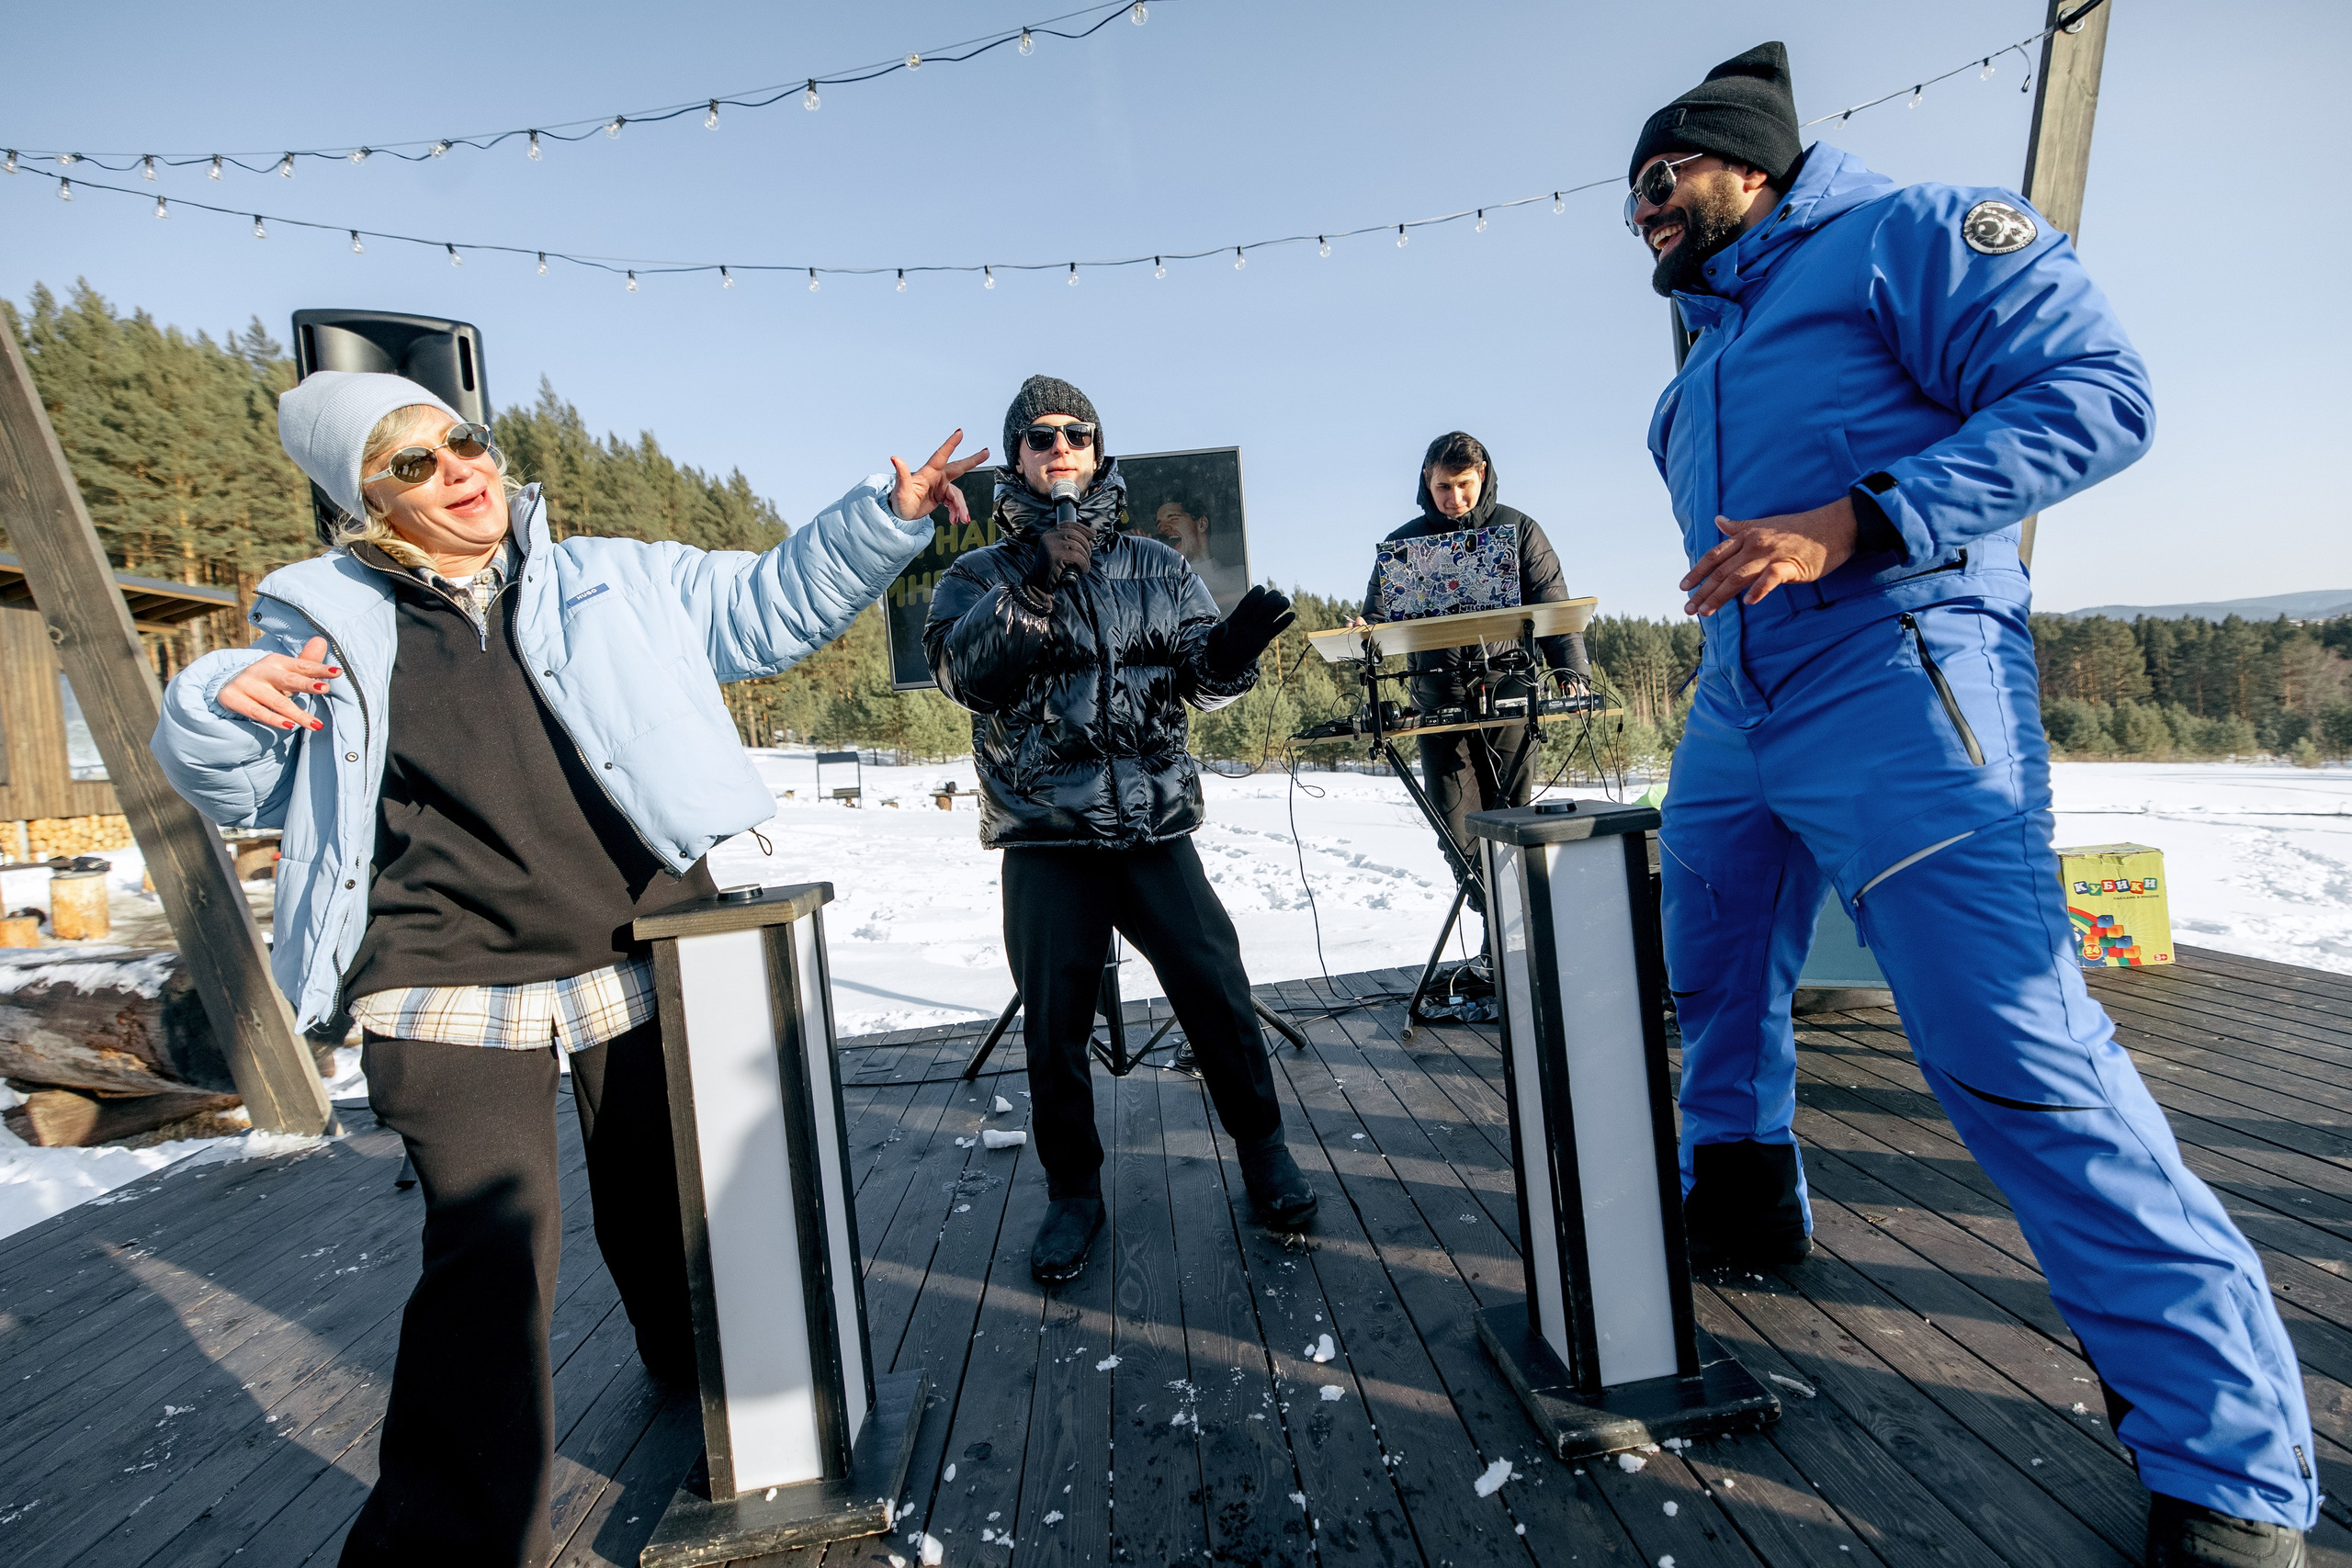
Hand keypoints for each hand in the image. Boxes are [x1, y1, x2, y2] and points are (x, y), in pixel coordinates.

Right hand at [217, 636, 338, 730]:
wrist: (228, 687)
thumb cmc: (267, 681)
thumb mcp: (286, 671)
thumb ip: (305, 662)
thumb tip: (322, 641)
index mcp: (277, 661)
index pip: (302, 666)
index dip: (319, 669)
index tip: (337, 672)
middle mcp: (261, 671)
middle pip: (288, 679)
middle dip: (307, 684)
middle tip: (326, 689)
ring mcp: (246, 684)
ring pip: (277, 702)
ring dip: (298, 714)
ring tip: (317, 724)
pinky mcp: (233, 698)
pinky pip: (257, 712)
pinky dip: (274, 719)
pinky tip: (289, 726)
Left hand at [890, 430, 990, 524]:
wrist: (900, 514)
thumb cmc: (899, 501)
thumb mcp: (900, 490)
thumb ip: (901, 474)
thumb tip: (894, 458)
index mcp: (928, 472)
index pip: (941, 455)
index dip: (951, 443)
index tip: (960, 432)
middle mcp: (936, 477)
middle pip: (958, 467)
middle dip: (972, 460)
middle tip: (986, 452)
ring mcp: (940, 486)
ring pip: (957, 494)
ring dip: (961, 507)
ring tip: (962, 519)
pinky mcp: (941, 496)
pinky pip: (955, 502)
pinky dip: (957, 511)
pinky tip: (955, 520)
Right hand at [1026, 522, 1093, 593]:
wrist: (1038, 584)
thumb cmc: (1052, 570)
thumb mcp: (1062, 553)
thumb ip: (1074, 545)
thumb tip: (1092, 541)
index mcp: (1049, 534)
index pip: (1068, 524)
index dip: (1082, 528)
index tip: (1093, 534)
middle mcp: (1048, 537)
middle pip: (1074, 534)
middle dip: (1086, 545)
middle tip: (1088, 556)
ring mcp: (1051, 546)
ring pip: (1077, 546)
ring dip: (1086, 558)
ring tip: (1085, 566)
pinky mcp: (1055, 556)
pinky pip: (1077, 557)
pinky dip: (1084, 565)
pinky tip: (1083, 570)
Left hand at [1205, 585, 1296, 675]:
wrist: (1225, 661)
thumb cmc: (1217, 648)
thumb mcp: (1213, 641)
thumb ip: (1217, 633)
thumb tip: (1224, 625)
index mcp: (1237, 616)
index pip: (1248, 601)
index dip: (1255, 594)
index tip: (1261, 590)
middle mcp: (1250, 619)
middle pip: (1262, 604)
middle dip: (1269, 600)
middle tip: (1274, 601)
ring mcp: (1258, 628)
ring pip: (1271, 614)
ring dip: (1279, 607)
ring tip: (1285, 603)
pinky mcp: (1264, 638)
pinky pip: (1276, 629)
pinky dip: (1283, 623)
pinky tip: (1292, 615)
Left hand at [1680, 495, 1856, 616]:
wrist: (1834, 526)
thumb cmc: (1800, 528)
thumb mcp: (1765, 524)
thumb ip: (1739, 527)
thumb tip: (1717, 520)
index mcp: (1747, 536)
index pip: (1715, 555)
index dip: (1698, 571)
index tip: (1683, 587)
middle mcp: (1755, 544)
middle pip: (1722, 570)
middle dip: (1703, 590)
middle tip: (1688, 609)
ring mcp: (1772, 554)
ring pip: (1739, 576)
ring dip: (1720, 596)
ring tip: (1706, 612)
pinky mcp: (1791, 564)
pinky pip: (1771, 578)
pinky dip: (1759, 589)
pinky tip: (1748, 603)